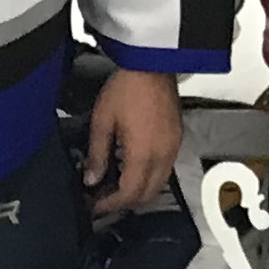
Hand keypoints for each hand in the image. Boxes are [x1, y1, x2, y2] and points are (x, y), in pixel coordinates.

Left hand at [84, 66, 184, 215]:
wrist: (152, 64)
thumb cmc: (127, 87)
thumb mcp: (102, 121)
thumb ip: (97, 154)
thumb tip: (91, 179)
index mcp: (143, 155)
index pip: (128, 194)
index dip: (109, 204)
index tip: (93, 204)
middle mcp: (162, 156)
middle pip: (146, 195)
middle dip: (123, 202)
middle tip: (102, 197)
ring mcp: (172, 148)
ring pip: (157, 184)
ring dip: (137, 190)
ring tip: (114, 183)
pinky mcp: (176, 138)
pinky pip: (164, 169)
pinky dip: (148, 176)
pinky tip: (131, 166)